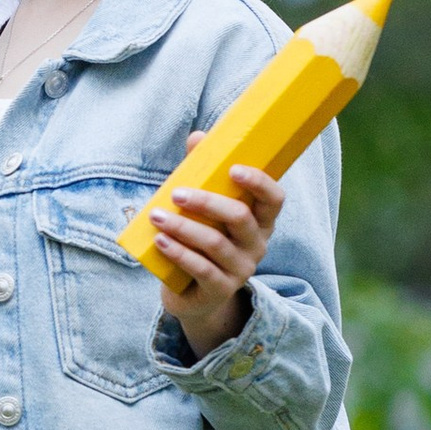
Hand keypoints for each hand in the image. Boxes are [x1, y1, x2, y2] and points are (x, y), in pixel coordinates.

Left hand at [152, 135, 283, 356]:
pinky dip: (179, 253)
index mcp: (260, 220)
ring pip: (215, 244)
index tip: (233, 168)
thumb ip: (202, 173)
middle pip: (240, 218)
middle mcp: (256, 244)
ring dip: (183, 227)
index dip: (259, 182)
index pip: (274, 199)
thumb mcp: (203, 208)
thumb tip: (198, 137)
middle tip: (177, 192)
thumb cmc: (202, 239)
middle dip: (207, 202)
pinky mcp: (220, 289)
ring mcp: (241, 269)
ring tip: (156, 216)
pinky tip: (160, 241)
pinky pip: (201, 269)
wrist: (194, 293)